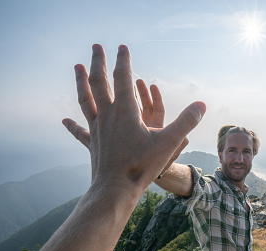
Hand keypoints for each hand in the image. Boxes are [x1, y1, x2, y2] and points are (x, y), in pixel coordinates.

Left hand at [62, 44, 205, 194]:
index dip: (123, 61)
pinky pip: (79, 131)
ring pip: (86, 99)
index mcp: (125, 111)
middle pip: (99, 82)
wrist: (116, 188)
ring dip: (81, 82)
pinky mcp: (92, 143)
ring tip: (77, 67)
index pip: (123, 78)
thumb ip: (186, 122)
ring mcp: (97, 128)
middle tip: (96, 46)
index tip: (122, 47)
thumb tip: (201, 105)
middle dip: (98, 62)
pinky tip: (63, 121)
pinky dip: (72, 125)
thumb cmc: (142, 165)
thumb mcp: (169, 142)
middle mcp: (108, 115)